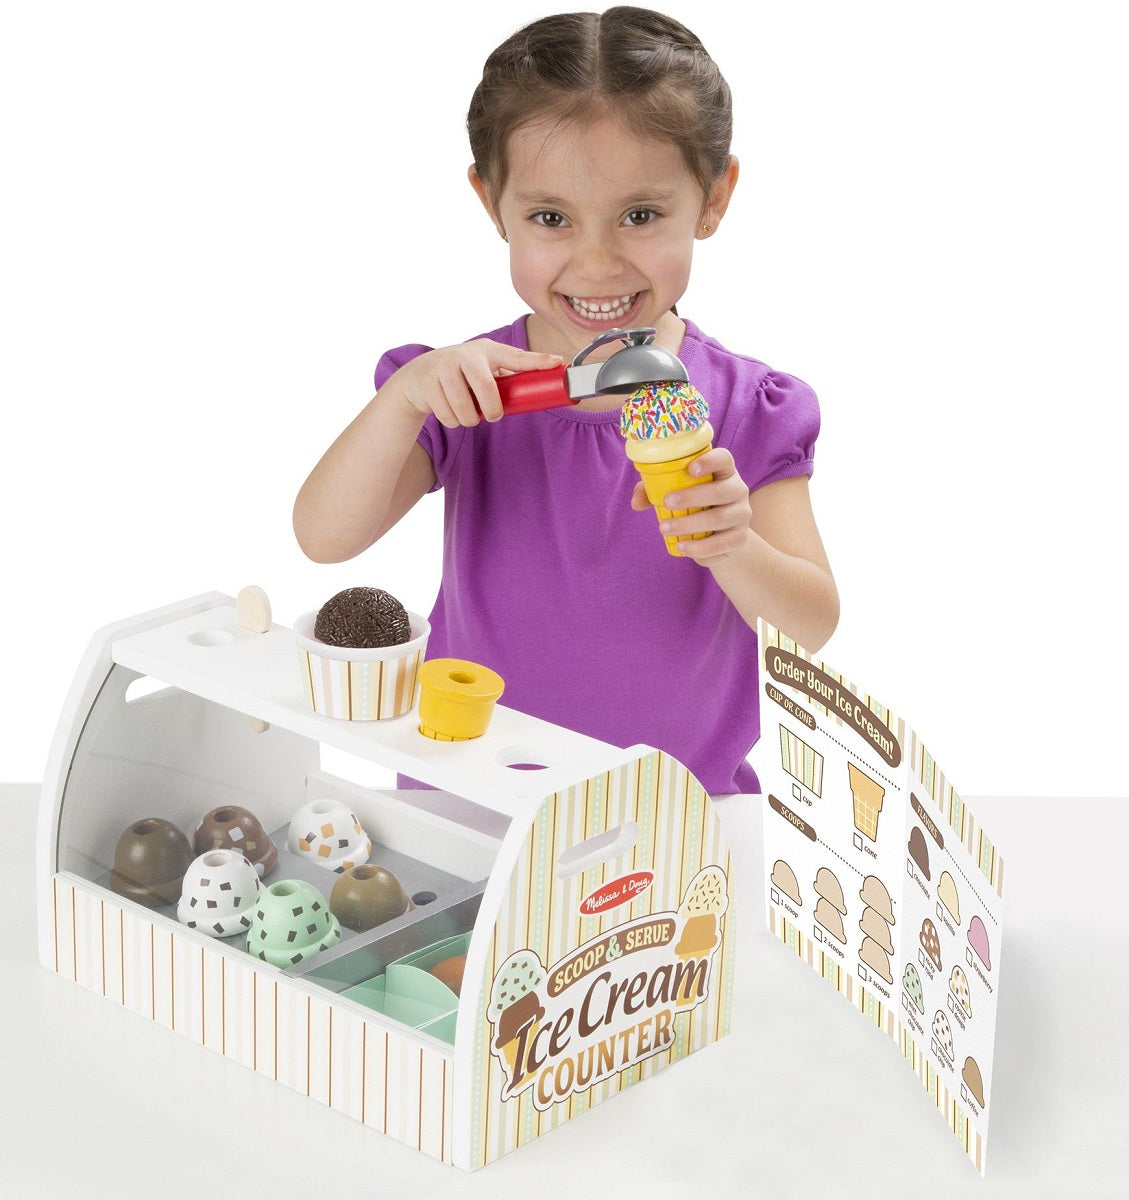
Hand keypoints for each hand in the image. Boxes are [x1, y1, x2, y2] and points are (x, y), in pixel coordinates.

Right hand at [390, 340, 563, 427]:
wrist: (418, 376)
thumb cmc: (460, 376)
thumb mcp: (482, 371)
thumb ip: (503, 381)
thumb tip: (535, 398)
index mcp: (487, 351)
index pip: (516, 357)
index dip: (537, 361)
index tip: (557, 362)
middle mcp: (465, 355)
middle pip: (486, 389)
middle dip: (491, 410)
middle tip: (491, 416)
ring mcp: (444, 367)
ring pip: (465, 409)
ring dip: (469, 419)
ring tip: (467, 412)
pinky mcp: (427, 383)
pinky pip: (448, 416)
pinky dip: (452, 421)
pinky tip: (449, 410)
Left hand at [630, 447, 752, 566]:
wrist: (722, 539)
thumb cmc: (694, 507)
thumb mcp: (676, 494)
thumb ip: (654, 492)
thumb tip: (637, 502)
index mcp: (723, 472)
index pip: (724, 459)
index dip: (710, 461)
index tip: (690, 469)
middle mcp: (738, 491)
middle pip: (721, 491)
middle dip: (693, 497)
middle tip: (667, 503)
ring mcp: (742, 515)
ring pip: (719, 519)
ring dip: (690, 525)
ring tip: (666, 529)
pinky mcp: (740, 539)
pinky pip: (722, 544)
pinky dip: (700, 548)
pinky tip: (683, 547)